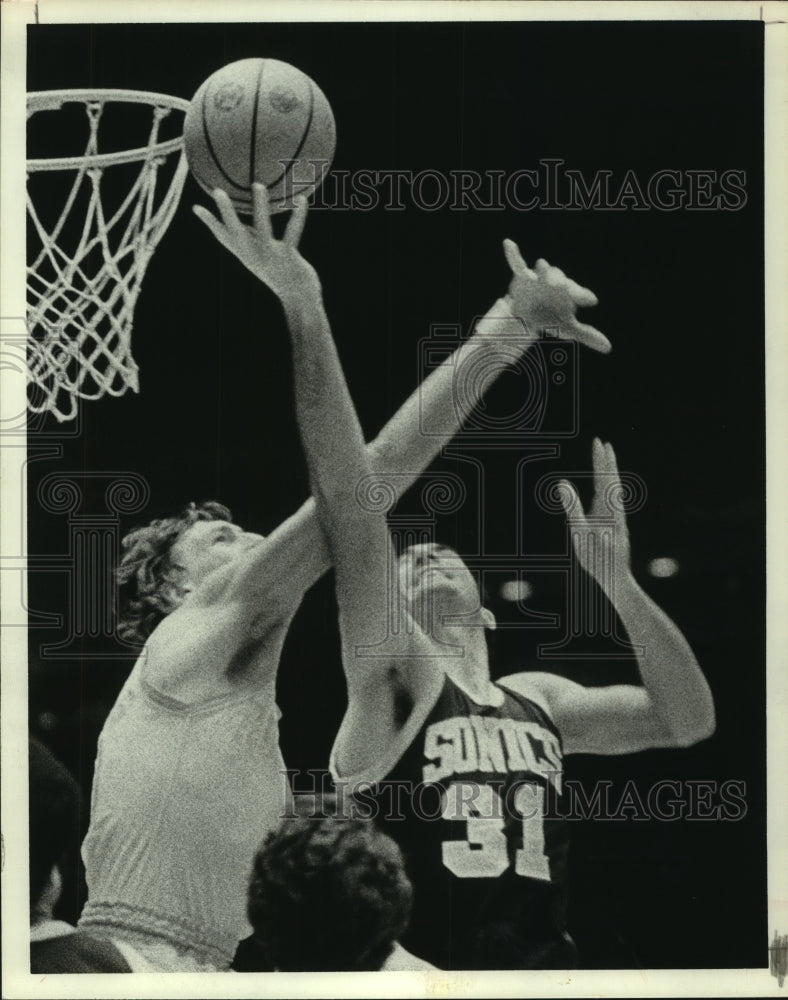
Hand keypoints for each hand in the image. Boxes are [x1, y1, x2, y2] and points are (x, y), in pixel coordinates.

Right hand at [193, 183, 319, 304]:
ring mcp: (270, 256)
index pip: (223, 237)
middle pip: (236, 231)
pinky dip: (298, 216)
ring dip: (260, 206)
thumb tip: (234, 222)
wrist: (298, 298)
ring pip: (263, 228)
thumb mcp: (259, 257)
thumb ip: (249, 239)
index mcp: (246, 254)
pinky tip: (302, 200)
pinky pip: (293, 233)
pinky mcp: (288, 257)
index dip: (210, 222)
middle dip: (226, 212)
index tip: (195, 207)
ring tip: (258, 185)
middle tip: (217, 191)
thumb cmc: (278, 274)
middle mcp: (254, 255)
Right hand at [503, 240, 610, 353]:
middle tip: (561, 286)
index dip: (584, 295)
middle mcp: (555, 281)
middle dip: (560, 281)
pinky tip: (509, 243)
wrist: (526, 315)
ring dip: (542, 268)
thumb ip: (586, 334)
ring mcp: (539, 277)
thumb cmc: (550, 317)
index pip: (578, 293)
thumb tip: (609, 348)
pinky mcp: (522, 276)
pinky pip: (517, 263)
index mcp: (568, 293)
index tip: (592, 300)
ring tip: (541, 264)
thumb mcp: (566, 328)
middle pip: (560, 278)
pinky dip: (513, 254)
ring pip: (543, 270)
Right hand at [558, 438, 631, 592]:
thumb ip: (572, 506)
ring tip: (608, 462)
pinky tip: (611, 494)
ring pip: (616, 491)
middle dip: (608, 462)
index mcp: (607, 508)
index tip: (598, 442)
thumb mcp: (579, 532)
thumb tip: (562, 484)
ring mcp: (619, 519)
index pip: (603, 477)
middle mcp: (616, 511)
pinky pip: (615, 501)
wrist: (617, 579)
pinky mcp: (618, 527)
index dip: (600, 459)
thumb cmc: (596, 558)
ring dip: (611, 474)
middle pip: (612, 481)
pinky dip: (612, 489)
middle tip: (604, 444)